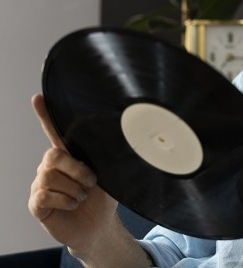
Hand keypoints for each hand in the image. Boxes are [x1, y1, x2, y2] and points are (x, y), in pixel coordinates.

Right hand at [27, 94, 118, 254]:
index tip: (38, 98)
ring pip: (50, 177)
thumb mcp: (111, 174)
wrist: (99, 225)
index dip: (45, 115)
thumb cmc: (103, 197)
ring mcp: (41, 184)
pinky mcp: (36, 203)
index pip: (54, 132)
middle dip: (77, 169)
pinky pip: (45, 195)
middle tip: (91, 181)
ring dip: (74, 189)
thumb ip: (109, 157)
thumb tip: (124, 139)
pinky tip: (72, 204)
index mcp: (69, 155)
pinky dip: (66, 201)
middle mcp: (50, 167)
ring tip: (81, 196)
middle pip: (53, 155)